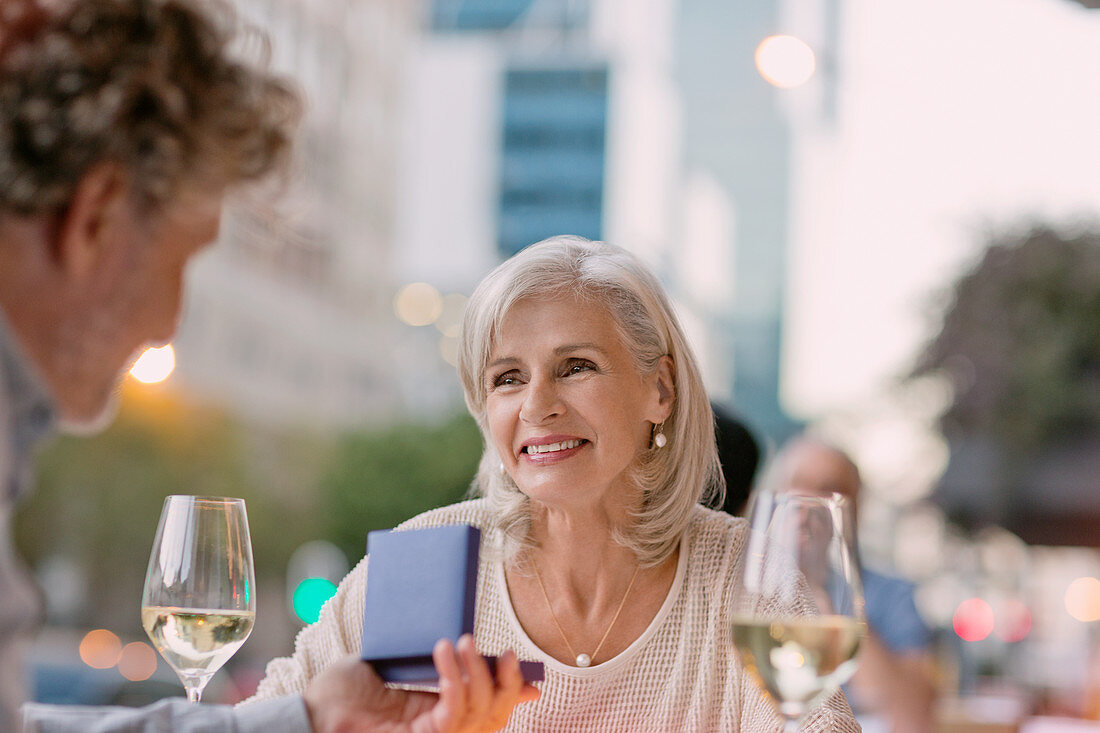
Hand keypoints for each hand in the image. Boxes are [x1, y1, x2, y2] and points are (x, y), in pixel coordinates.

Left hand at [303, 635, 539, 732]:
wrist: (308, 712)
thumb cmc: (341, 691)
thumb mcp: (392, 664)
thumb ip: (421, 655)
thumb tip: (455, 636)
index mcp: (437, 715)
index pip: (489, 711)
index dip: (511, 692)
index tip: (523, 668)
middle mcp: (439, 730)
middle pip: (494, 717)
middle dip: (506, 682)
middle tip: (501, 651)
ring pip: (480, 715)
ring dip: (478, 672)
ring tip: (459, 640)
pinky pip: (453, 713)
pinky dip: (455, 680)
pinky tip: (443, 651)